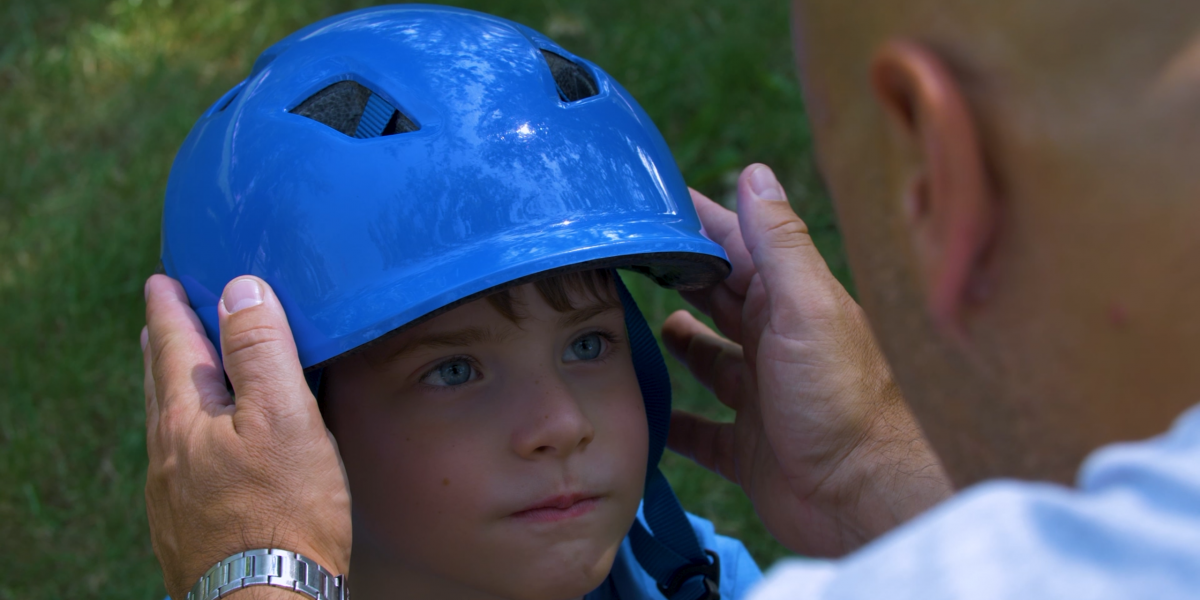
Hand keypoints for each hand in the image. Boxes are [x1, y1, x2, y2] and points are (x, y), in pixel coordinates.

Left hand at [142, 275, 351, 598]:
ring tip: (178, 375)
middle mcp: (168, 455)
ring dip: (171, 390)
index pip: (173, 345)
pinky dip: (188, 435)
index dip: (171, 309)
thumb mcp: (284, 417)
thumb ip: (261, 351)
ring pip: (167, 427)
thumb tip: (239, 289)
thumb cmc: (284, 512)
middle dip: (162, 346)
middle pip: (160, 384)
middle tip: (160, 318)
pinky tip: (205, 452)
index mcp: (186, 419)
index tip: (162, 281)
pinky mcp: (188, 528)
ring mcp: (173, 496)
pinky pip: (181, 464)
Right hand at [666, 164, 952, 556]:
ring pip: (706, 359)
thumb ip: (779, 243)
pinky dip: (671, 420)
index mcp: (789, 302)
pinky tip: (641, 409)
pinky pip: (697, 430)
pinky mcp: (746, 449)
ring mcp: (759, 397)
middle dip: (675, 274)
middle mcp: (773, 344)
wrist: (866, 501)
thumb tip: (755, 172)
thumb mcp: (807, 309)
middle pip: (716, 297)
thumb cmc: (842, 401)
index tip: (649, 200)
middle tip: (623, 253)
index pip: (735, 246)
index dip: (696, 221)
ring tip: (631, 322)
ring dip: (676, 341)